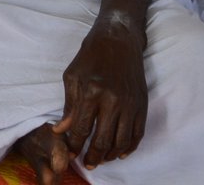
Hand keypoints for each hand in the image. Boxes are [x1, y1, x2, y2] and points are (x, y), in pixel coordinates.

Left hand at [53, 20, 147, 169]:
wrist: (118, 40)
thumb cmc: (91, 56)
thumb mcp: (72, 76)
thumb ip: (69, 105)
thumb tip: (61, 130)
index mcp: (91, 92)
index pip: (82, 129)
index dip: (75, 145)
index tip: (71, 153)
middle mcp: (113, 100)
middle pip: (103, 140)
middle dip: (93, 156)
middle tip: (87, 164)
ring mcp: (130, 104)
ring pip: (122, 141)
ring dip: (111, 155)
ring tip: (101, 159)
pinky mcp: (142, 104)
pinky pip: (137, 134)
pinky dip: (129, 147)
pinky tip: (120, 152)